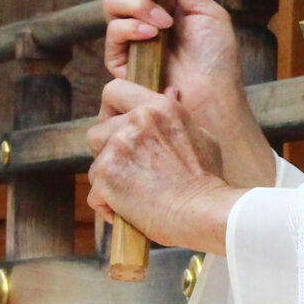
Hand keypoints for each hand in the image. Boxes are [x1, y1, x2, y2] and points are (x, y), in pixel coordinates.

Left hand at [88, 78, 250, 255]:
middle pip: (98, 130)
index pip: (114, 91)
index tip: (118, 129)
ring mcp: (120, 146)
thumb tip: (171, 92)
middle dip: (108, 153)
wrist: (205, 212)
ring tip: (133, 194)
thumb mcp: (202, 137)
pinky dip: (109, 207)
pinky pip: (95, 193)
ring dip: (108, 180)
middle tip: (129, 171)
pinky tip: (130, 212)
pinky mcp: (107, 174)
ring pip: (94, 163)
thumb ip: (177, 116)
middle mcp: (137, 120)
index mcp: (159, 107)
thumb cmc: (208, 181)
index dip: (110, 112)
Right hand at [100, 0, 275, 187]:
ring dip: (135, 4)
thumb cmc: (216, 59)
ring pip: (109, 3)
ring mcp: (129, 38)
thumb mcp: (207, 13)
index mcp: (162, 1)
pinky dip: (130, 26)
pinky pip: (112, 34)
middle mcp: (141, 16)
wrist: (212, 96)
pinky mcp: (120, 61)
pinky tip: (151, 33)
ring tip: (163, 20)